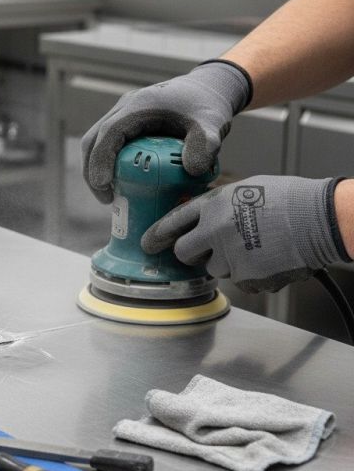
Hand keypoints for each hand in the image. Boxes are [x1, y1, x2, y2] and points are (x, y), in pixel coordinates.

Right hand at [80, 61, 249, 203]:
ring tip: (110, 196)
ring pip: (96, 143)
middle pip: (94, 140)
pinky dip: (107, 164)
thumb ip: (205, 146)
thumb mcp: (211, 125)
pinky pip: (107, 145)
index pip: (109, 133)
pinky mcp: (125, 125)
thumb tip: (192, 170)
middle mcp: (125, 108)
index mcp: (140, 105)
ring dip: (96, 169)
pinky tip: (120, 183)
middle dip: (92, 171)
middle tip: (106, 198)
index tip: (104, 186)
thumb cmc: (207, 105)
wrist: (207, 89)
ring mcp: (122, 115)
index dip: (101, 159)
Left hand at [141, 176, 348, 293]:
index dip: (157, 234)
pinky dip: (251, 274)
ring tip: (255, 247)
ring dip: (227, 263)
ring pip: (215, 269)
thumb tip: (201, 219)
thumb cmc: (290, 200)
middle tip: (206, 250)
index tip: (148, 243)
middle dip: (192, 254)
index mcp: (213, 206)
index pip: (173, 222)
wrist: (321, 219)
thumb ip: (218, 206)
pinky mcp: (247, 277)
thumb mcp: (245, 190)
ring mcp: (230, 256)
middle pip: (184, 253)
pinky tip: (269, 259)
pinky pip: (240, 281)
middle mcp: (215, 232)